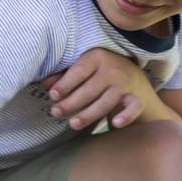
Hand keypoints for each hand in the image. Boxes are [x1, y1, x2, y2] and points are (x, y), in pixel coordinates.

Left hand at [45, 48, 164, 129]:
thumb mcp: (83, 68)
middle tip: (55, 113)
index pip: (80, 70)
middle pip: (90, 89)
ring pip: (106, 102)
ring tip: (72, 124)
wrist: (133, 77)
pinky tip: (115, 123)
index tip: (52, 95)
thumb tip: (44, 84)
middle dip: (71, 102)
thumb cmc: (99, 73)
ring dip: (88, 114)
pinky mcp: (137, 98)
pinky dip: (126, 115)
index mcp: (97, 56)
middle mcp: (113, 69)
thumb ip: (64, 75)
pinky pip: (133, 107)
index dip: (65, 84)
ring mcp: (126, 84)